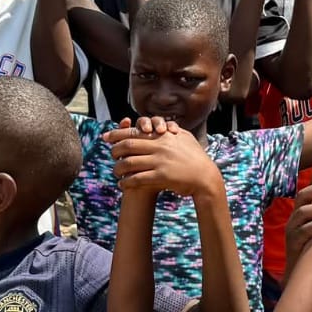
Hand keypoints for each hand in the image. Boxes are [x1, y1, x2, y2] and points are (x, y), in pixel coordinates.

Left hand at [105, 118, 222, 198]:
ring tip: (115, 172)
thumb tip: (164, 126)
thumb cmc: (196, 157)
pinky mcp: (161, 177)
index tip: (106, 136)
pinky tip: (122, 185)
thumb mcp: (185, 138)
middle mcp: (159, 147)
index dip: (117, 134)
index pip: (134, 132)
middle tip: (110, 155)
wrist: (205, 177)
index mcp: (162, 137)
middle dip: (115, 150)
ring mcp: (159, 162)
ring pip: (130, 163)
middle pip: (128, 146)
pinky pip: (137, 178)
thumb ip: (173, 130)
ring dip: (118, 168)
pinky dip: (127, 182)